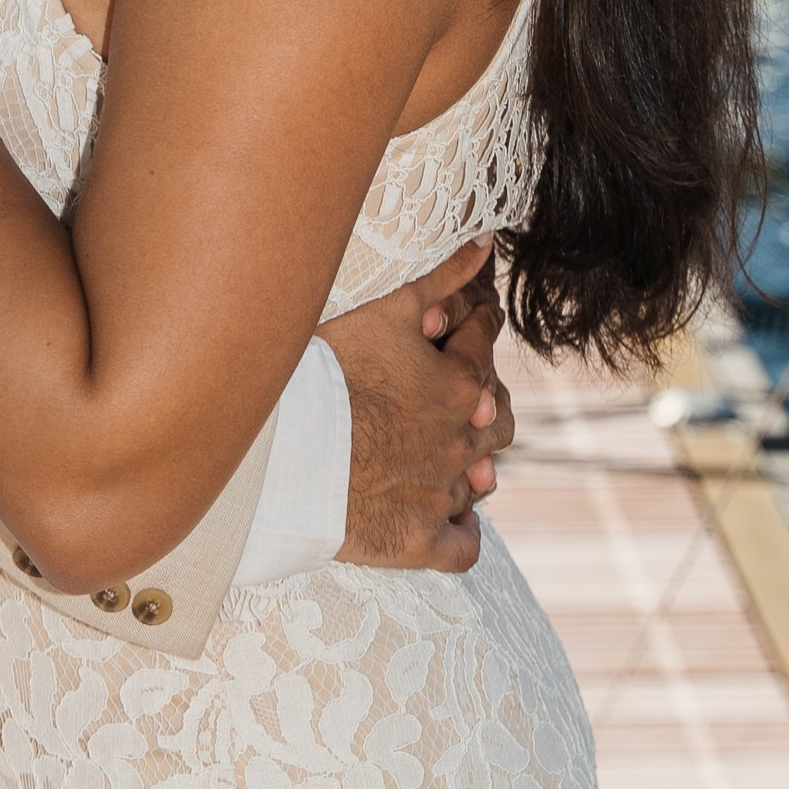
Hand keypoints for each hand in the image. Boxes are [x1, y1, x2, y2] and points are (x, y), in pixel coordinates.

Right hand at [324, 241, 512, 573]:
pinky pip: (464, 546)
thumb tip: (487, 242)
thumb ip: (443, 276)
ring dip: (472, 464)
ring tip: (447, 450)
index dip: (472, 327)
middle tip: (459, 392)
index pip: (485, 343)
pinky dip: (462, 531)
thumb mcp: (389, 308)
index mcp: (464, 384)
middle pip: (500, 418)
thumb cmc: (331, 370)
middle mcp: (465, 441)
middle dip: (486, 401)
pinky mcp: (418, 541)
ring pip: (483, 480)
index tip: (456, 324)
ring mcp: (444, 495)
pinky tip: (448, 516)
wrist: (287, 453)